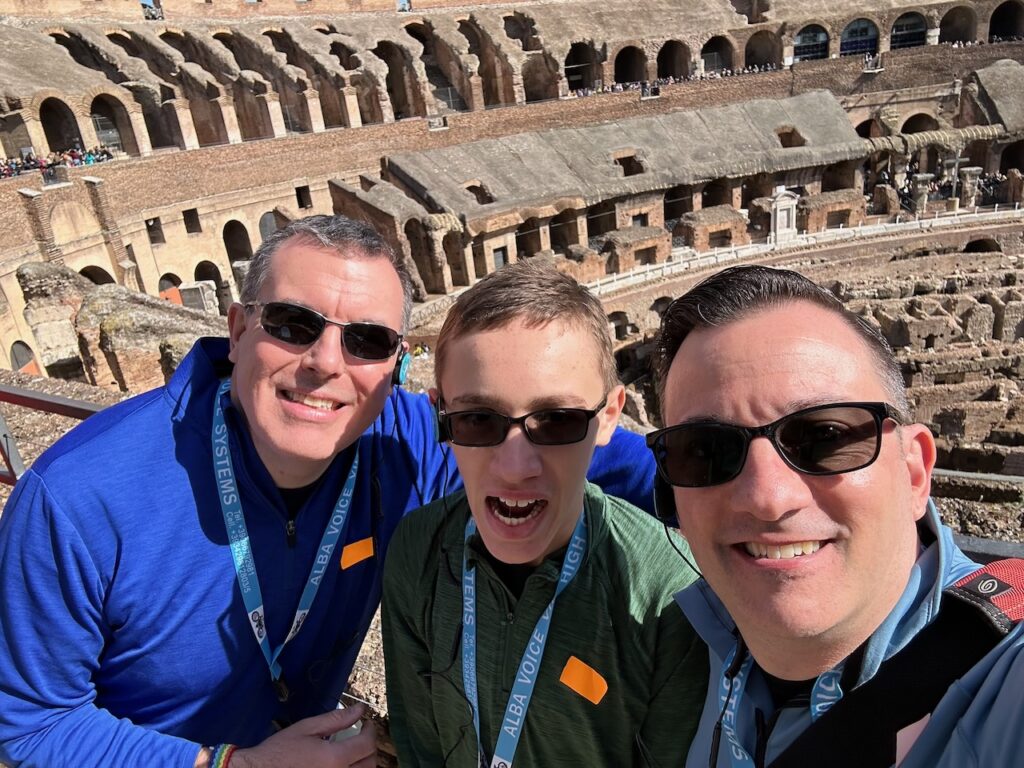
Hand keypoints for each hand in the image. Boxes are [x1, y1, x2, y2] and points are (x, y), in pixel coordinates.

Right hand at [232, 705, 377, 767]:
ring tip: (352, 752)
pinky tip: (342, 764)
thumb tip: (360, 709)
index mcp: (334, 758)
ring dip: (362, 763)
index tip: (366, 724)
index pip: (367, 745)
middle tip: (359, 737)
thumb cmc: (280, 750)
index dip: (371, 731)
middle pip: (369, 764)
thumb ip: (336, 719)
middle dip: (369, 748)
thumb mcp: (307, 728)